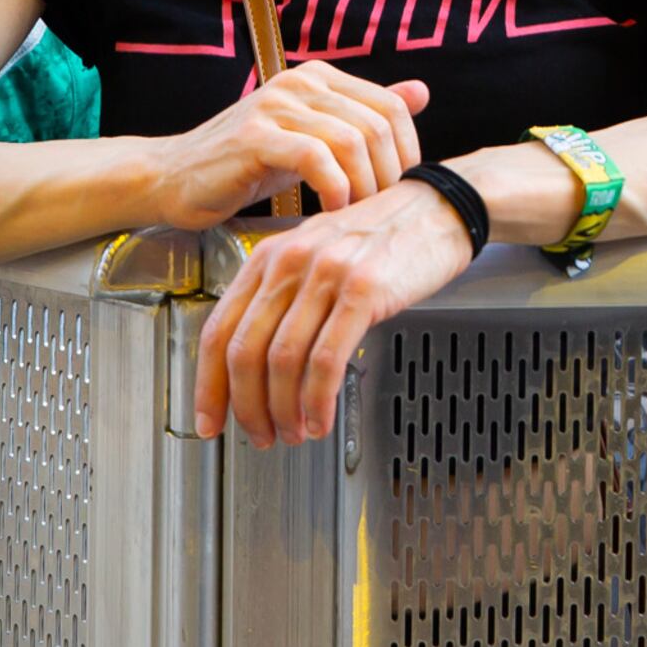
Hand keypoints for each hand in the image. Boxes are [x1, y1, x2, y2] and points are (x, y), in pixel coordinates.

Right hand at [158, 63, 427, 228]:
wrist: (172, 178)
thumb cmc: (246, 165)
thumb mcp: (312, 139)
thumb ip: (363, 116)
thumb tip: (421, 92)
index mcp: (319, 78)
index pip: (392, 107)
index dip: (408, 152)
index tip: (401, 190)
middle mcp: (301, 83)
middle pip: (378, 125)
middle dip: (390, 174)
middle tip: (382, 211)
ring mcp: (276, 105)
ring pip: (352, 141)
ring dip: (365, 186)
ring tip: (358, 216)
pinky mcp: (255, 136)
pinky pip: (315, 157)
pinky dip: (334, 188)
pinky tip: (331, 211)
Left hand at [191, 183, 474, 444]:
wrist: (437, 209)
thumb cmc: (382, 237)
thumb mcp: (318, 255)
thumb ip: (285, 297)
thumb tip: (260, 364)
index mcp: (269, 256)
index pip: (219, 329)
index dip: (209, 385)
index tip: (209, 419)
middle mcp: (290, 262)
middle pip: (245, 351)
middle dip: (247, 407)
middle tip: (259, 436)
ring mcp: (326, 274)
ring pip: (283, 361)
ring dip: (284, 410)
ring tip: (295, 433)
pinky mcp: (363, 290)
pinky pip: (326, 359)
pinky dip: (318, 400)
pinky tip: (321, 418)